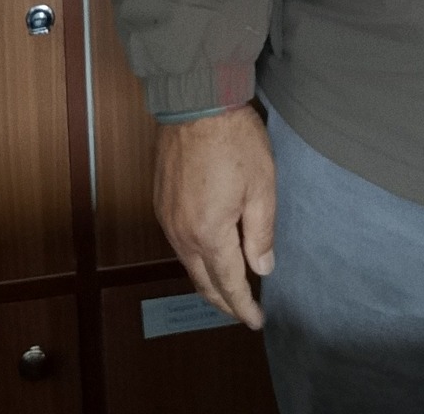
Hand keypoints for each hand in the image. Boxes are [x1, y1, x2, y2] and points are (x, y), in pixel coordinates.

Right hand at [154, 105, 276, 328]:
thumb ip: (261, 233)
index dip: (243, 306)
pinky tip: (206, 252)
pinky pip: (178, 241)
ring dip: (207, 279)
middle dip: (223, 301)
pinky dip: (194, 256)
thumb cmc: (235, 142)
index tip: (256, 321)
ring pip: (187, 262)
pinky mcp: (161, 200)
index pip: (228, 283)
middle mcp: (182, 233)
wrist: (196, 103)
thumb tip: (262, 269)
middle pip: (202, 280)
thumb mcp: (262, 186)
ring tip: (227, 288)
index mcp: (209, 233)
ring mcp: (167, 217)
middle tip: (241, 312)